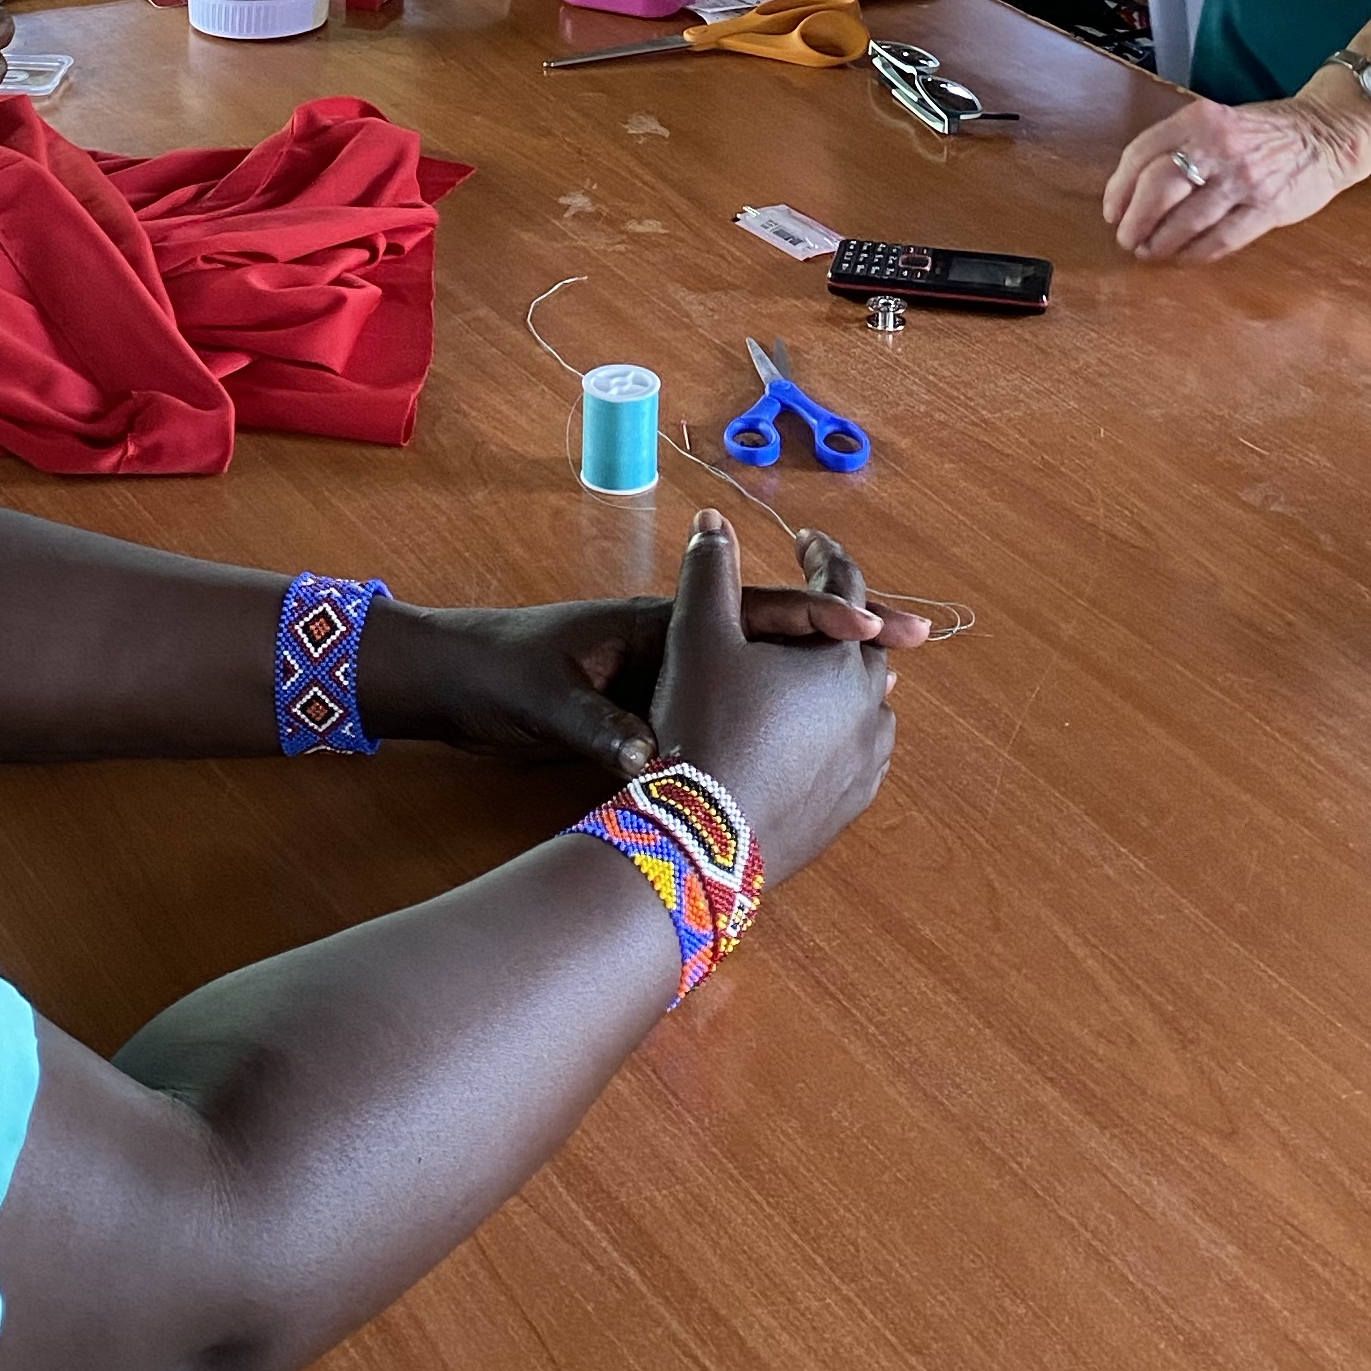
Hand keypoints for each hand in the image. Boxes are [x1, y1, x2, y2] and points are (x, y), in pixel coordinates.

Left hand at [361, 566, 930, 776]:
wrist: (455, 679)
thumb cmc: (499, 680)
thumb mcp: (546, 704)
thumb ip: (598, 726)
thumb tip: (645, 758)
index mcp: (652, 625)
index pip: (747, 612)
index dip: (810, 618)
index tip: (871, 624)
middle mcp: (670, 639)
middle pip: (773, 631)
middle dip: (843, 632)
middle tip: (915, 635)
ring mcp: (668, 669)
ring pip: (762, 664)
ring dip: (821, 667)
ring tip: (888, 681)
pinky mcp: (658, 702)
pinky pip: (736, 697)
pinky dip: (782, 699)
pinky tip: (816, 724)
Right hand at [643, 514, 897, 875]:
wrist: (700, 839)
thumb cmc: (700, 728)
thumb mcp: (697, 637)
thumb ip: (709, 572)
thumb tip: (713, 521)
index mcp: (840, 661)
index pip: (846, 586)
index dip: (824, 554)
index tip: (804, 540)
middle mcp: (867, 710)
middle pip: (864, 648)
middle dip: (838, 621)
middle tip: (812, 606)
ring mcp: (864, 766)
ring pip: (867, 706)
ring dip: (843, 683)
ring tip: (810, 675)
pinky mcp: (848, 809)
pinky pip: (857, 756)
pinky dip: (839, 734)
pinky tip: (810, 737)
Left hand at [1101, 80, 1370, 264]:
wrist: (1325, 135)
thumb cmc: (1262, 133)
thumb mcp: (1216, 121)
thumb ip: (1179, 146)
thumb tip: (1133, 191)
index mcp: (1199, 120)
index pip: (1141, 154)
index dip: (1119, 189)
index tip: (1112, 211)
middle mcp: (1219, 147)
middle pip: (1157, 189)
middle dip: (1134, 220)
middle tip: (1126, 238)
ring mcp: (1244, 179)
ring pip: (1186, 220)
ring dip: (1160, 243)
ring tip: (1149, 252)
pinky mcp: (1268, 208)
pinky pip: (1221, 239)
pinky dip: (1195, 253)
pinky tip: (1183, 258)